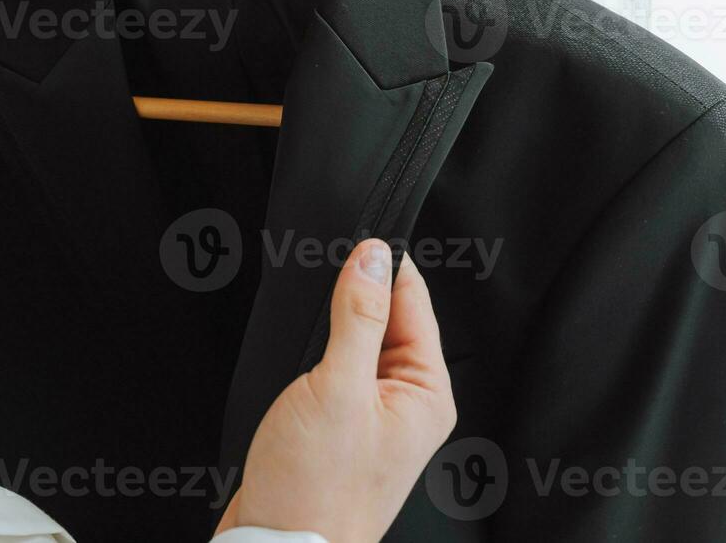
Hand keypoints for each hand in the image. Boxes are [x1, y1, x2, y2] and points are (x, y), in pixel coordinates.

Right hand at [216, 239, 456, 542]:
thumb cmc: (316, 489)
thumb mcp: (337, 387)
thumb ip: (358, 315)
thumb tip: (373, 256)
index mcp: (426, 393)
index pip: (415, 303)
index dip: (385, 264)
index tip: (356, 236)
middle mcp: (407, 403)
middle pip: (387, 318)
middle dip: (354, 294)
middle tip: (321, 275)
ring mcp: (374, 416)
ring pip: (357, 341)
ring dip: (333, 325)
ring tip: (308, 320)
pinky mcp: (341, 426)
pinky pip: (336, 369)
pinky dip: (318, 353)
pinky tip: (298, 353)